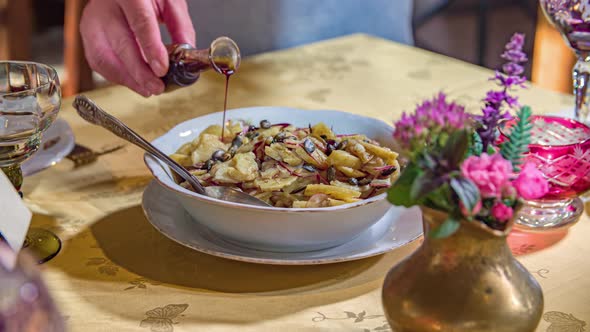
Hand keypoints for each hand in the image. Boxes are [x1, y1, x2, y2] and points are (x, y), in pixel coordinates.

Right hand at [80, 0, 195, 96]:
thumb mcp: (169, 0)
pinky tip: (133, 82)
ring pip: (103, 57)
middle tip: (157, 87)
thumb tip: (187, 54)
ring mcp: (93, 21)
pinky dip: (117, 76)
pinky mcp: (87, 34)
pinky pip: (98, 62)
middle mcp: (105, 6)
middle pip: (120, 45)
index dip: (151, 50)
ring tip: (147, 89)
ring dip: (127, 79)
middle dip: (140, 72)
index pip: (140, 23)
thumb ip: (180, 25)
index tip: (162, 70)